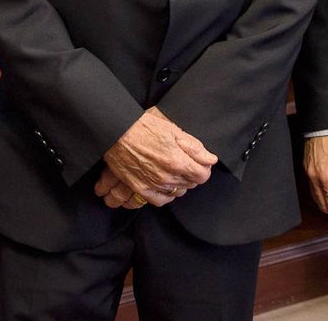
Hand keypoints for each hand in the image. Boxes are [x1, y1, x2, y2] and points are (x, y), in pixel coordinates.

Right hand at [100, 107, 215, 206]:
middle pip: (191, 183)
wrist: (117, 132)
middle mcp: (167, 177)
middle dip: (191, 173)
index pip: (203, 175)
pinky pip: (161, 200)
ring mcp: (153, 185)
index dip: (203, 167)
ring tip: (172, 169)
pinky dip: (166, 194)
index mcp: (177, 161)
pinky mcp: (141, 189)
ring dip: (179, 182)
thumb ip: (194, 147)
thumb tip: (210, 159)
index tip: (198, 162)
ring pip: (178, 191)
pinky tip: (165, 184)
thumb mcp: (173, 130)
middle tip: (183, 161)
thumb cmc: (144, 127)